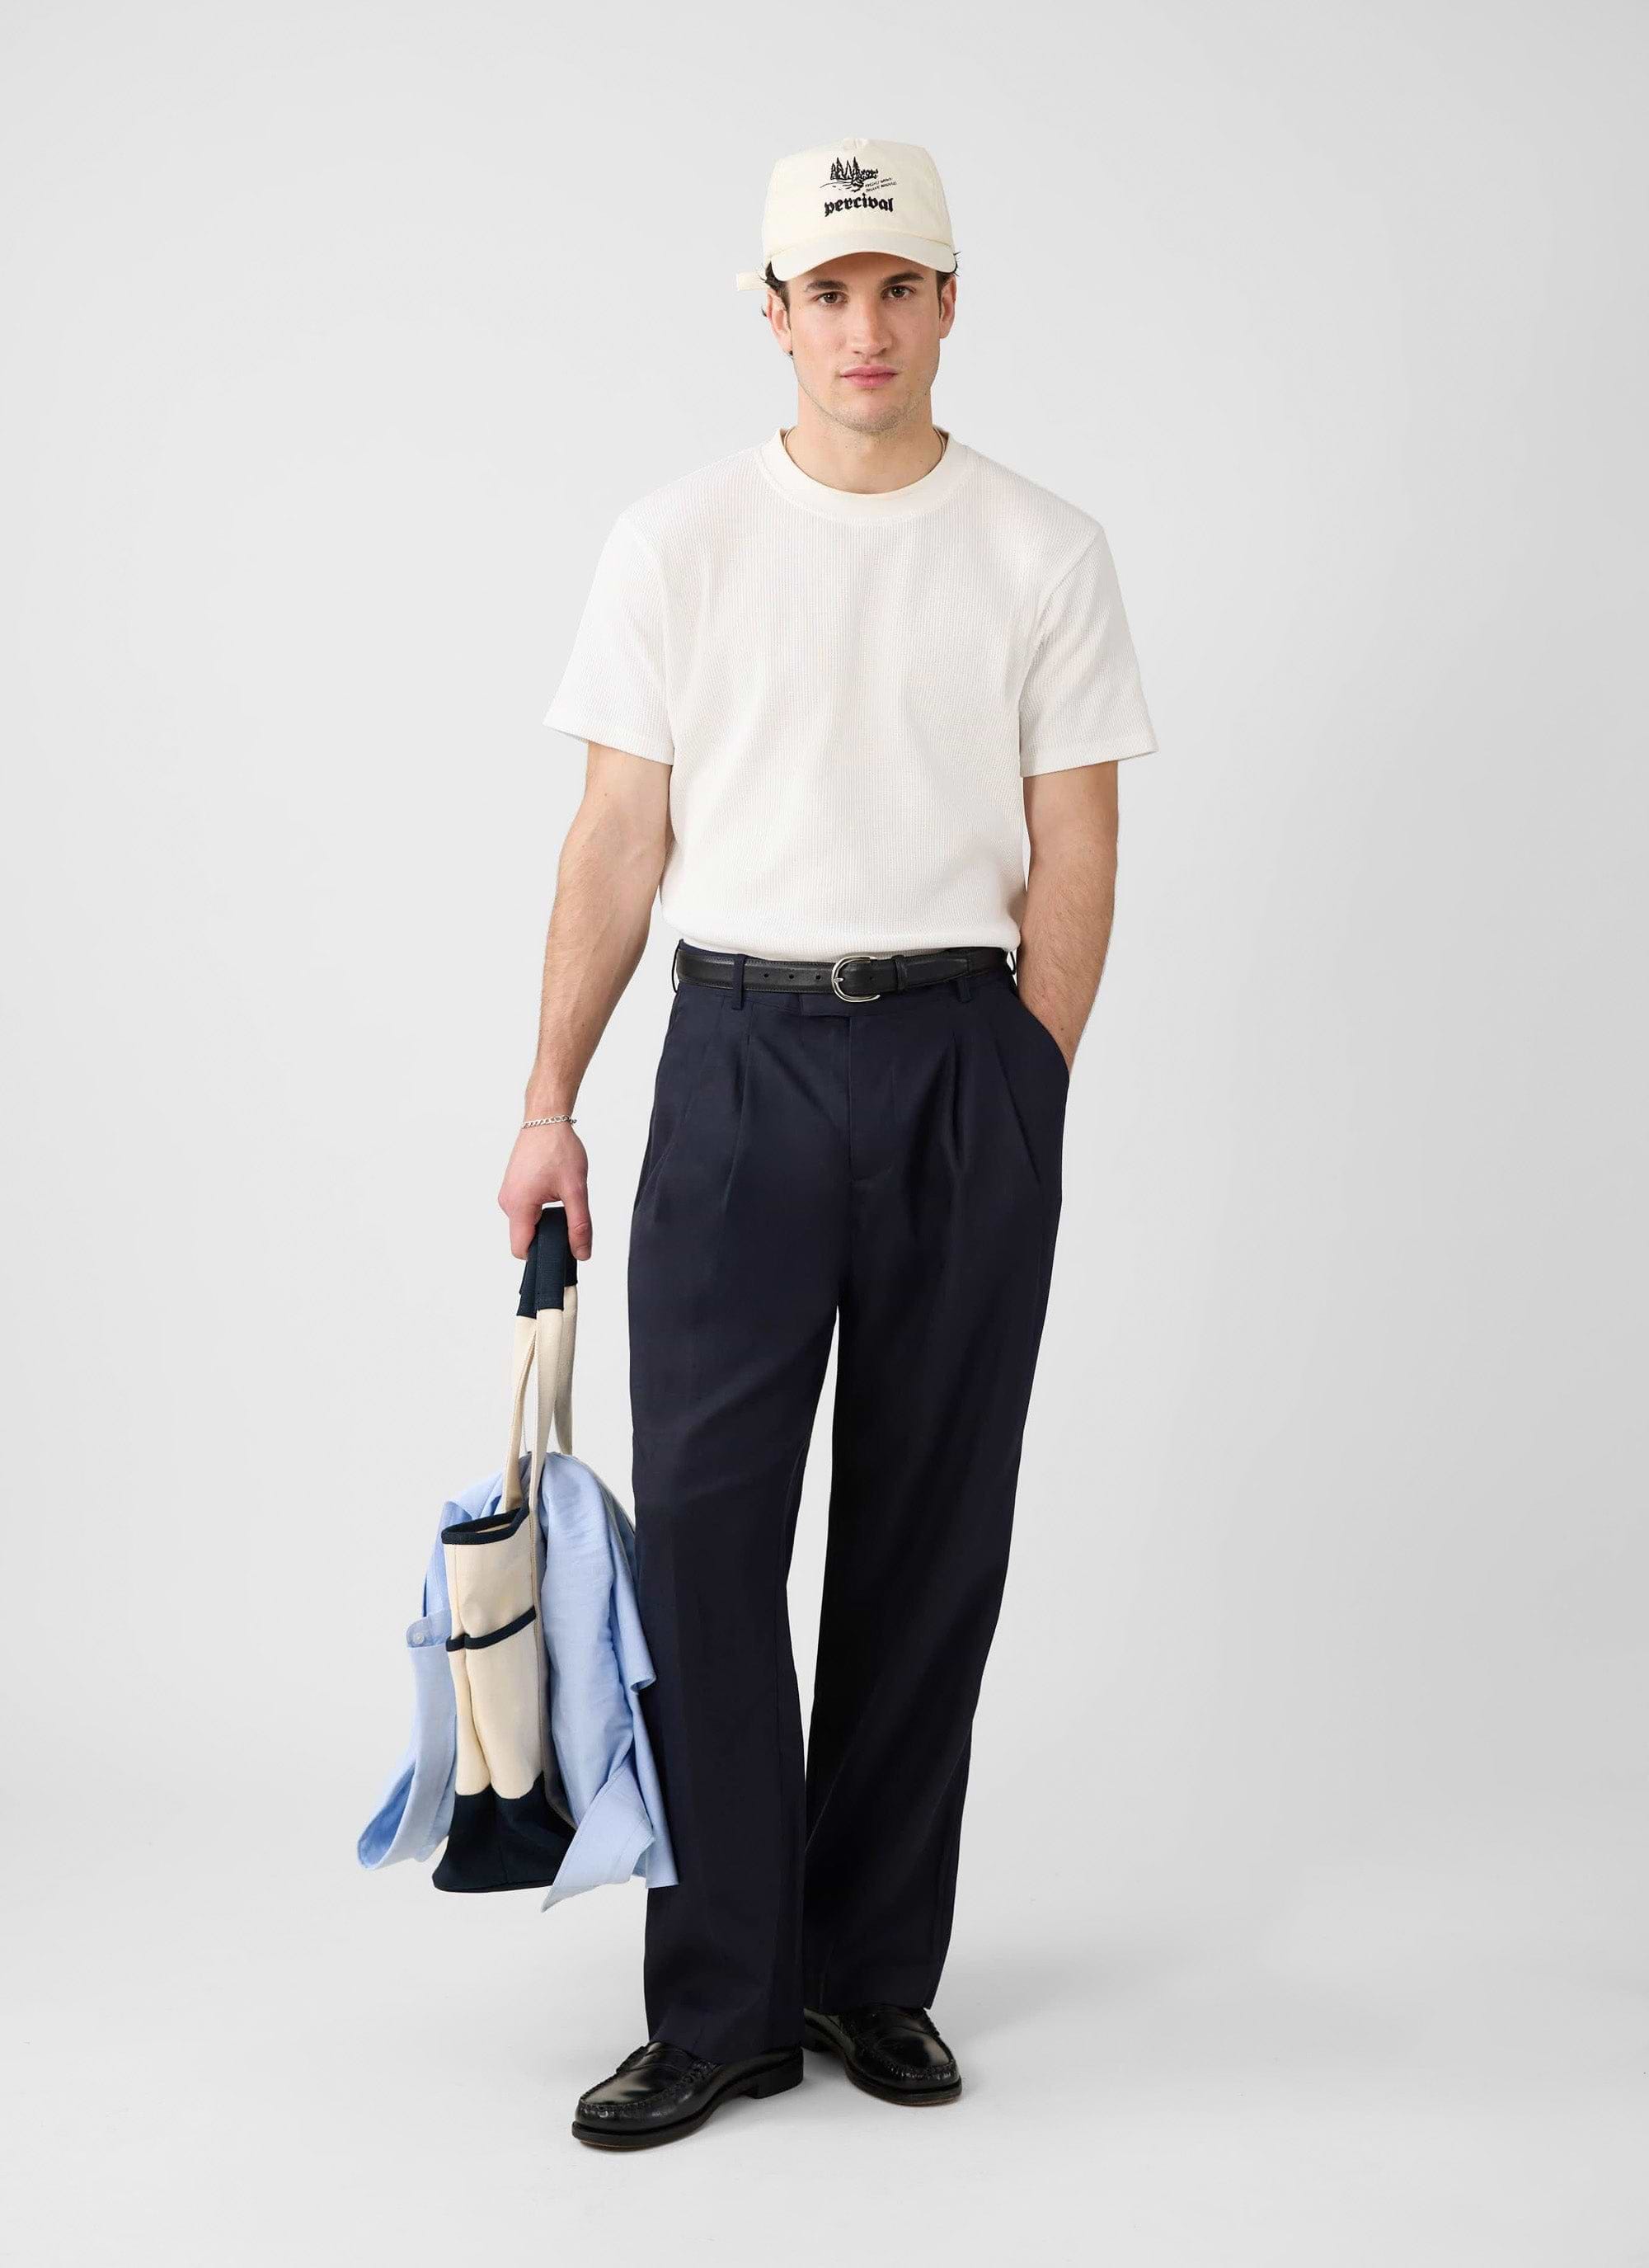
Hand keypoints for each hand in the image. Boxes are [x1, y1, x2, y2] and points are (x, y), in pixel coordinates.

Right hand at [498, 1123, 591, 1260]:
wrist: (546, 1119)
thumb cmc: (558, 1148)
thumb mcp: (576, 1190)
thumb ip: (579, 1225)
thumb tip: (582, 1254)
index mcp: (518, 1206)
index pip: (521, 1250)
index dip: (542, 1255)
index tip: (561, 1250)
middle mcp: (507, 1202)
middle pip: (524, 1237)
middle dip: (547, 1236)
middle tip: (569, 1219)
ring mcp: (508, 1193)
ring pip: (526, 1223)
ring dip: (545, 1220)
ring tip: (562, 1198)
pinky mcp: (513, 1186)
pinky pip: (524, 1209)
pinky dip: (540, 1209)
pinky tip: (553, 1191)